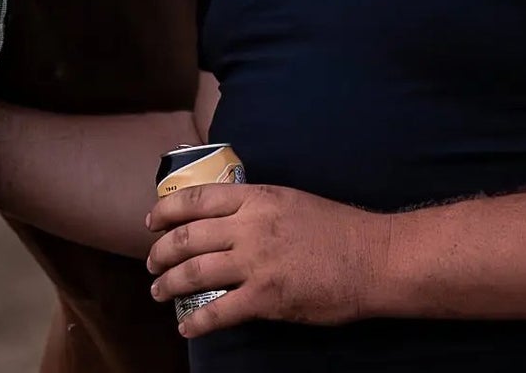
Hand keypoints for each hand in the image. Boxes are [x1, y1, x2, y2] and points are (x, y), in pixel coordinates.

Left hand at [144, 183, 386, 337]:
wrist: (374, 257)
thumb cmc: (339, 229)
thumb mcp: (291, 201)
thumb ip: (257, 209)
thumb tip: (228, 221)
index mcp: (256, 199)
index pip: (196, 199)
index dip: (166, 210)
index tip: (151, 221)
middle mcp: (249, 227)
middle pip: (188, 237)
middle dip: (161, 252)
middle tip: (152, 263)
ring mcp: (256, 263)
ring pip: (194, 272)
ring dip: (169, 284)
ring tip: (159, 292)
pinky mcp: (266, 298)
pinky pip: (219, 312)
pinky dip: (197, 322)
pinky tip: (187, 327)